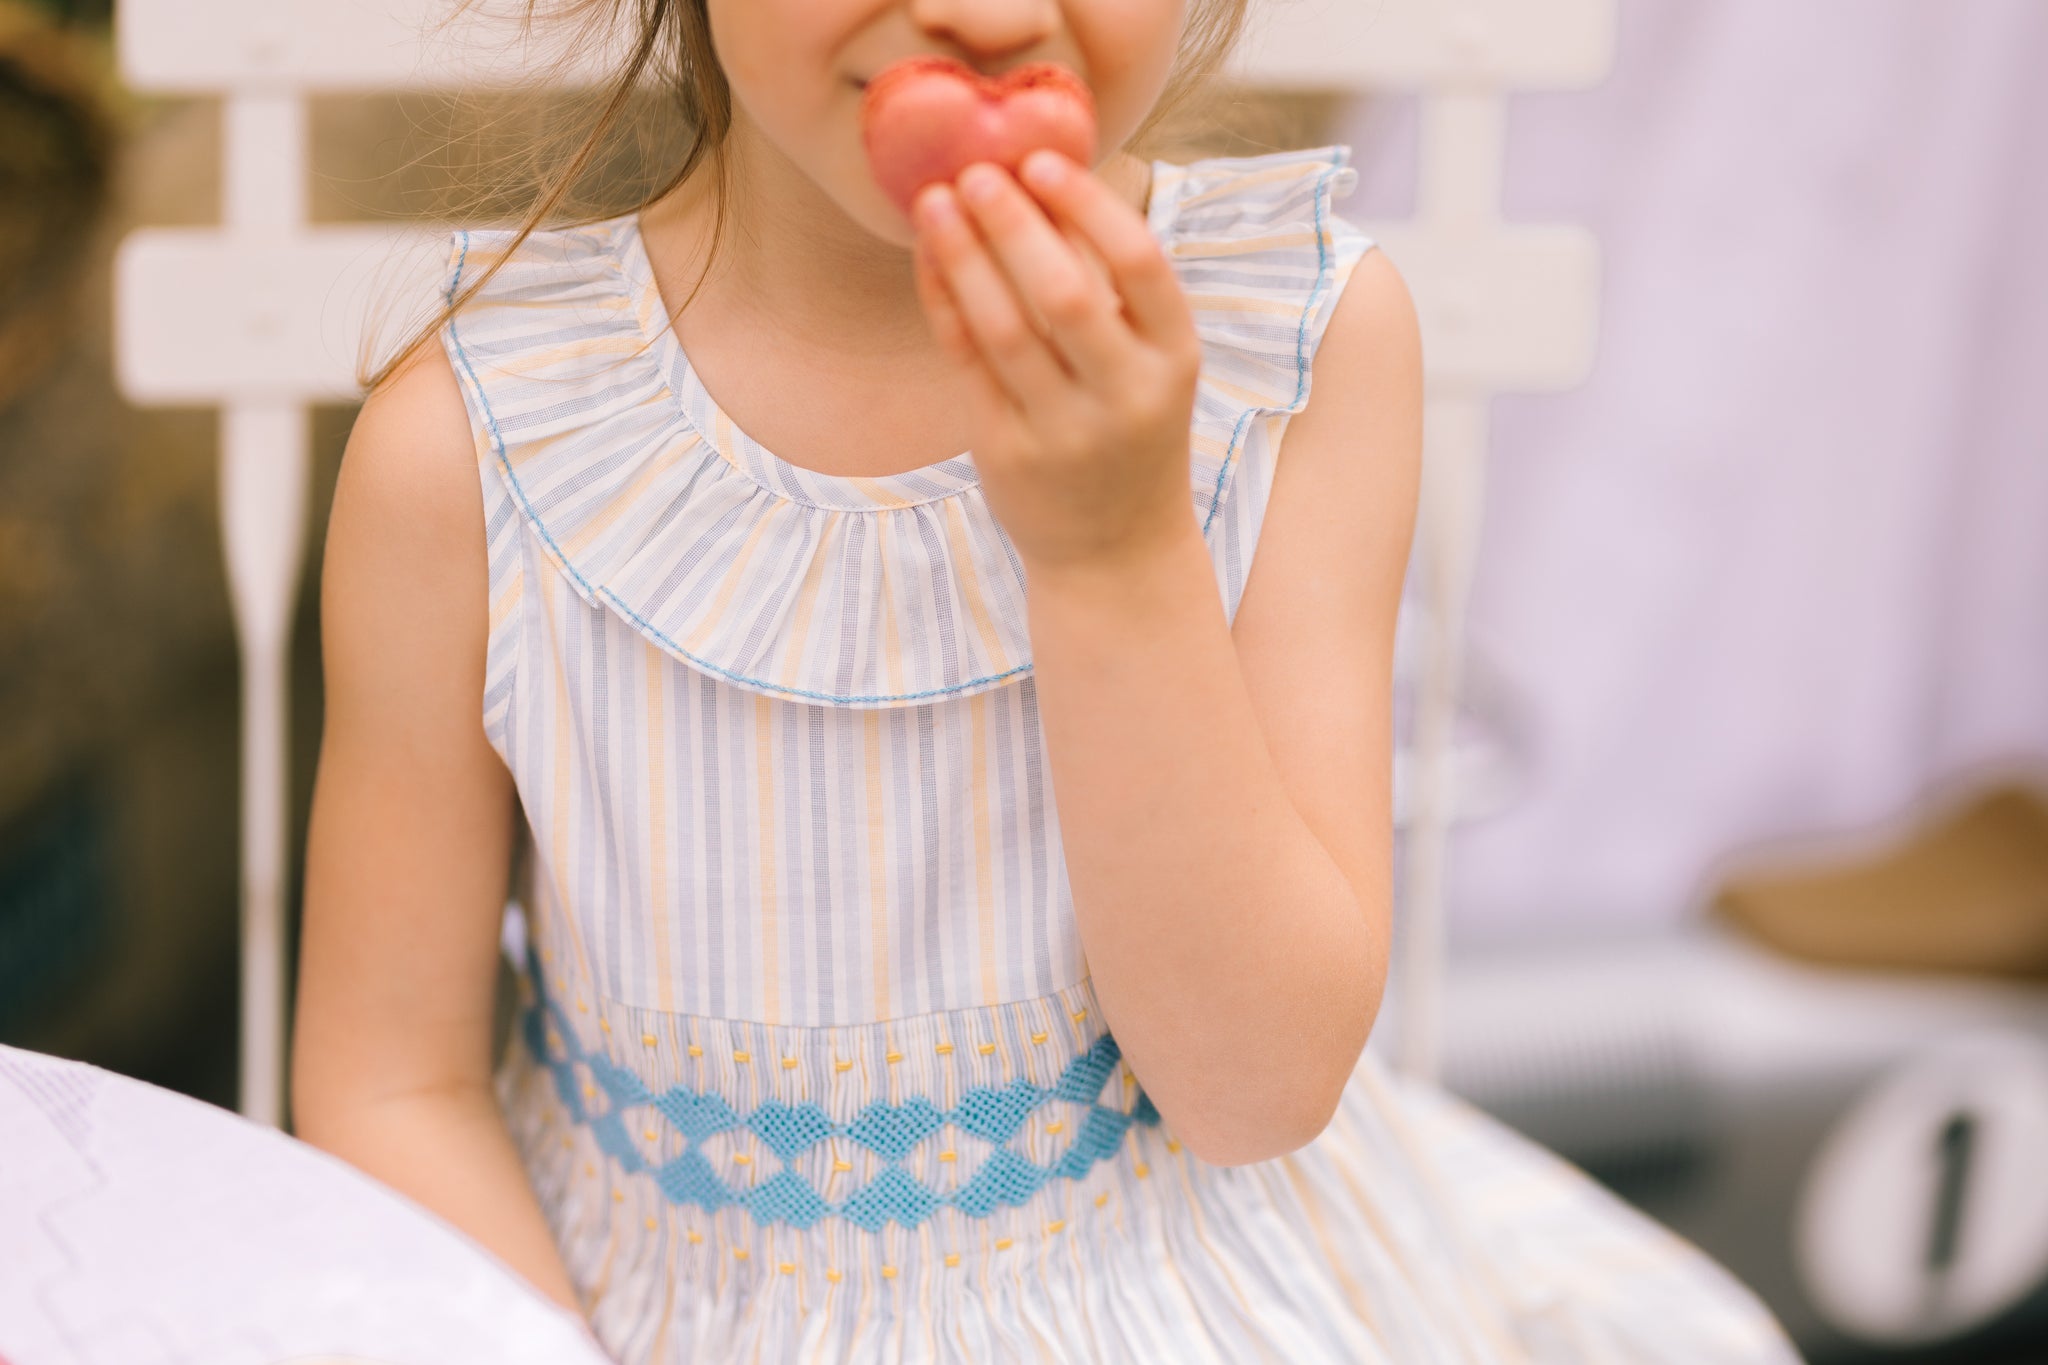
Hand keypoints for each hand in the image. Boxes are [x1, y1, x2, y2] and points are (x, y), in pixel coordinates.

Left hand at [910, 150, 1202, 574]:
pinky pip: (966, 363)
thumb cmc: (1129, 431)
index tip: (1041, 161)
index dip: (1087, 205)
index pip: (1140, 264)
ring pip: (1004, 328)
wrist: (1115, 550)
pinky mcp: (1008, 454)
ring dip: (964, 256)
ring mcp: (1065, 432)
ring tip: (934, 201)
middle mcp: (1125, 396)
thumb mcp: (1151, 365)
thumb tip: (1045, 181)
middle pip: (1064, 293)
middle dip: (1013, 224)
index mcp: (1175, 359)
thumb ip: (1115, 291)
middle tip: (974, 171)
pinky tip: (929, 256)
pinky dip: (944, 302)